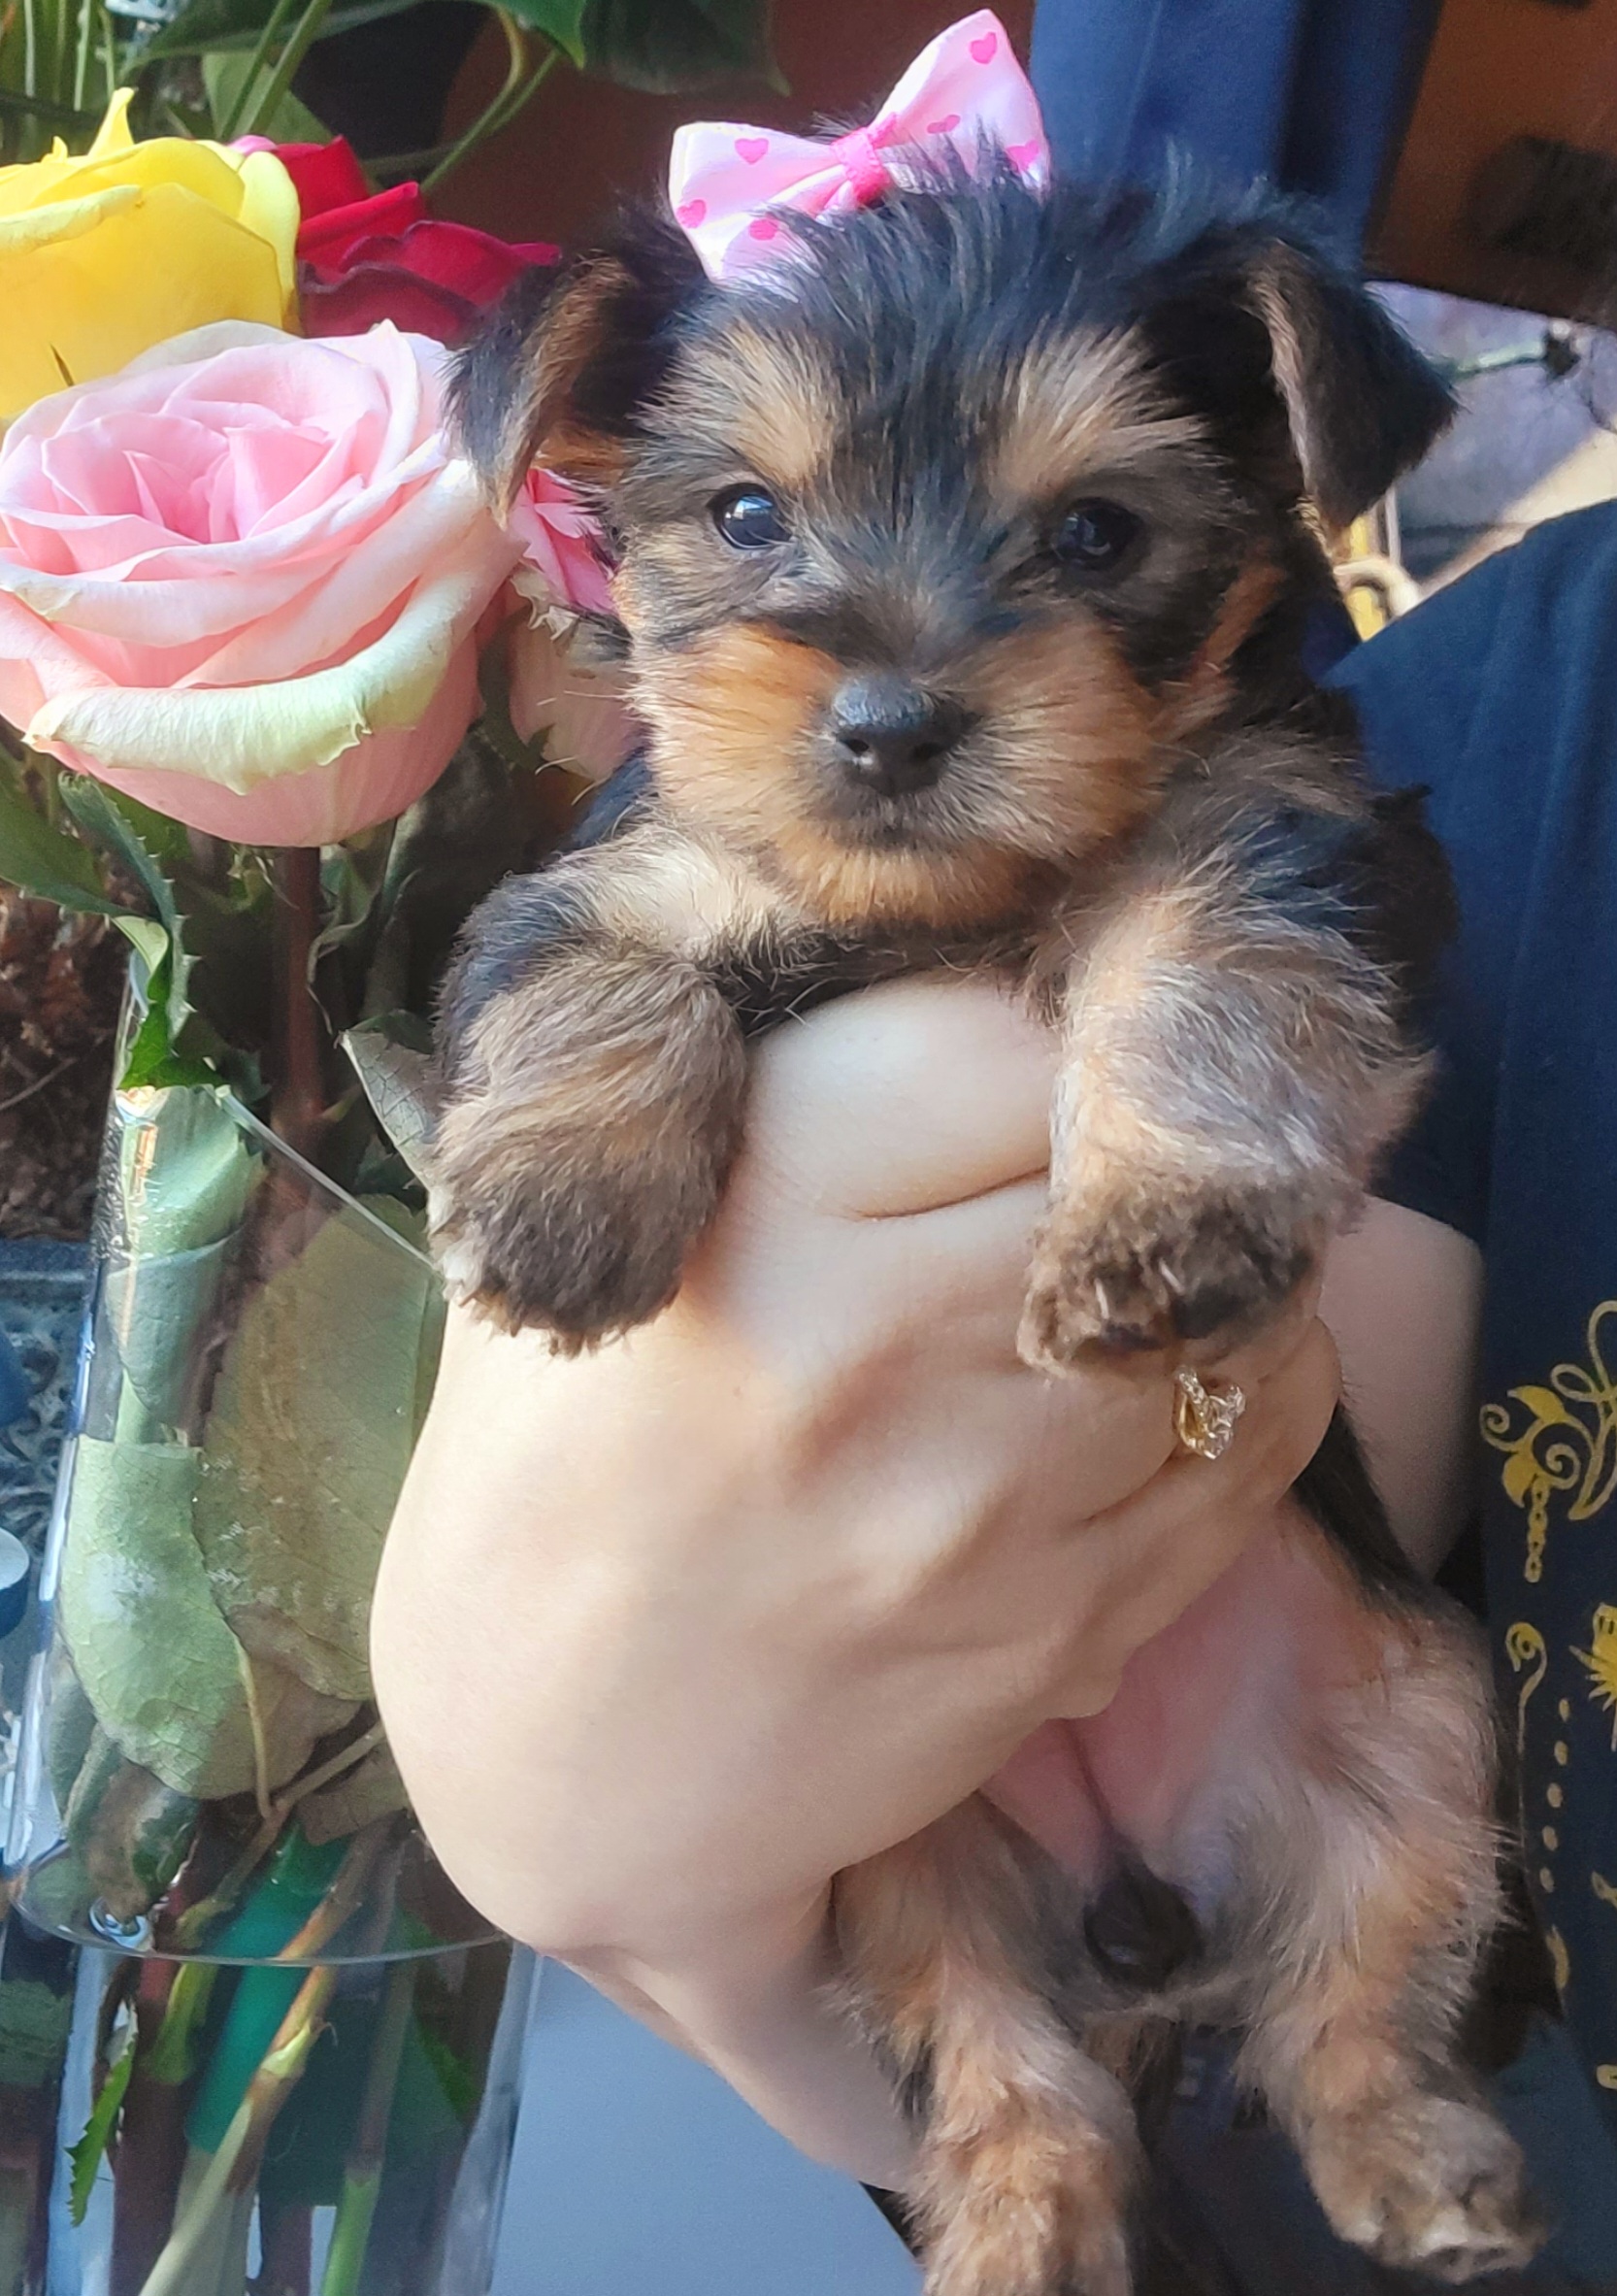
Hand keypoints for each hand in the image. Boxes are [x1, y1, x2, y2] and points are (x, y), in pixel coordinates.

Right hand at [373, 975, 1337, 2171]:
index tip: (1015, 1067)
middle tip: (1096, 1158)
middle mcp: (886, 1341)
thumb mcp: (602, 1229)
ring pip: (1234, 1308)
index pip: (1011, 1040)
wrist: (546, 1760)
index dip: (1031, 1036)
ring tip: (1137, 1268)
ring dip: (1214, 1270)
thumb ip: (782, 1092)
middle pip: (1137, 1169)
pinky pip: (1252, 1454)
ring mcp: (991, 1502)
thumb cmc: (558, 1459)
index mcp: (757, 1202)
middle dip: (1134, 1148)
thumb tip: (983, 975)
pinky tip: (1171, 1379)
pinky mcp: (1066, 1625)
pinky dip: (1250, 1387)